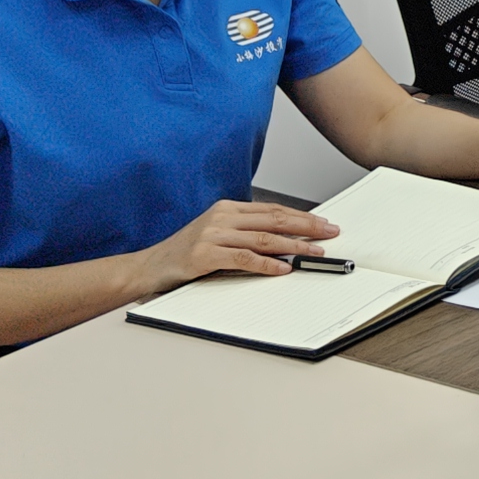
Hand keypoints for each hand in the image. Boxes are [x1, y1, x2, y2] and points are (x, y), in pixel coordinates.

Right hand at [144, 197, 335, 290]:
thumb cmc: (184, 252)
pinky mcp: (205, 255)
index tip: (323, 223)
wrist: (149, 267)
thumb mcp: (217, 234)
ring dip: (293, 246)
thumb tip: (284, 239)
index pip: (273, 209)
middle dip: (306, 226)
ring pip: (263, 238)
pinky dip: (266, 264)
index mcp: (227, 209)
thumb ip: (245, 233)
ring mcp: (213, 235)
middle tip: (329, 233)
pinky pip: (243, 259)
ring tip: (314, 252)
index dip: (301, 216)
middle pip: (274, 219)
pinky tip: (283, 268)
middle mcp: (222, 217)